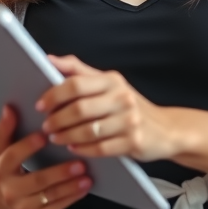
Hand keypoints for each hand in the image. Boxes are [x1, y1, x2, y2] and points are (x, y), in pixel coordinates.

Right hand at [0, 104, 92, 208]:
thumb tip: (9, 107)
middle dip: (59, 172)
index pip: (13, 156)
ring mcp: (20, 207)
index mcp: (0, 168)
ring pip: (48, 196)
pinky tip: (84, 188)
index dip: (27, 146)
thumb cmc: (7, 166)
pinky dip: (70, 199)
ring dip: (69, 187)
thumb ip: (6, 129)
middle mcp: (8, 189)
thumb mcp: (1, 148)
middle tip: (80, 162)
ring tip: (87, 176)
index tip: (45, 134)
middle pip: (36, 180)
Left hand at [37, 55, 180, 161]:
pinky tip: (74, 147)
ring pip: (88, 131)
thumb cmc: (130, 106)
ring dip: (66, 136)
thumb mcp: (109, 83)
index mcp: (113, 80)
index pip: (76, 84)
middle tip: (46, 126)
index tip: (41, 104)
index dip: (54, 95)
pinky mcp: (133, 141)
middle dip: (57, 119)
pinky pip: (100, 148)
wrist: (166, 129)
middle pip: (79, 109)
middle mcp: (122, 98)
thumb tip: (49, 59)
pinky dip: (82, 149)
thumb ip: (79, 71)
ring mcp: (129, 120)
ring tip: (56, 137)